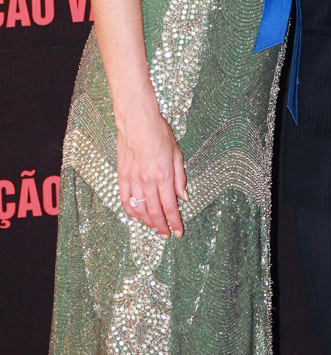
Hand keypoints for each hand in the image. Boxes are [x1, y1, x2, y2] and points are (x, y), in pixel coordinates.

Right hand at [117, 98, 187, 238]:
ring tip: (155, 227)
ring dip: (148, 222)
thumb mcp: (177, 153)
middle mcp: (148, 180)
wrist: (137, 120)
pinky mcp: (122, 176)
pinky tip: (137, 216)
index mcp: (164, 174)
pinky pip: (125, 200)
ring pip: (139, 209)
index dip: (175, 222)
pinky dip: (131, 212)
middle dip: (162, 226)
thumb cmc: (159, 133)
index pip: (170, 206)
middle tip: (167, 234)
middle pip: (155, 212)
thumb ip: (180, 178)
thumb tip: (184, 197)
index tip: (178, 232)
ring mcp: (133, 179)